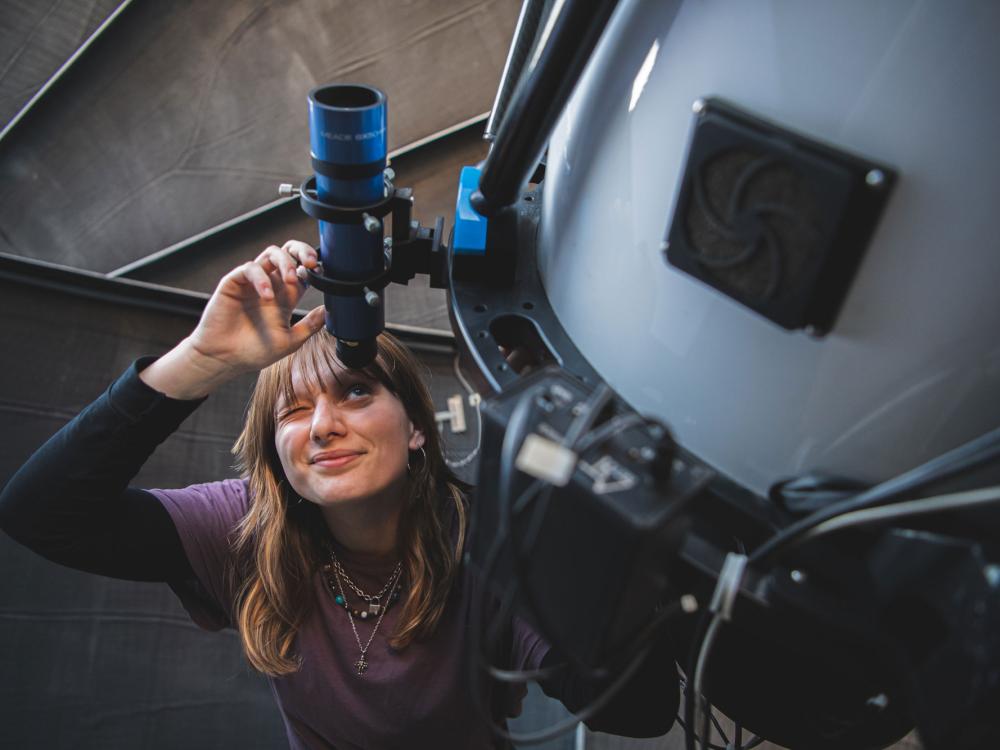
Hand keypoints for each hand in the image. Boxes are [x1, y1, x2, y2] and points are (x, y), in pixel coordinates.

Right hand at [140, 241, 325, 398]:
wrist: (224, 359)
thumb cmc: (254, 351)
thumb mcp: (290, 341)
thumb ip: (310, 325)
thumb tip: (329, 311)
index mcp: (285, 297)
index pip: (303, 271)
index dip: (314, 268)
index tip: (322, 274)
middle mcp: (271, 285)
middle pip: (288, 253)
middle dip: (302, 251)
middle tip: (311, 262)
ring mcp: (253, 282)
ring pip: (271, 254)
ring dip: (285, 262)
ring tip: (291, 279)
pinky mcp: (234, 282)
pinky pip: (250, 268)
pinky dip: (261, 278)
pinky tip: (266, 296)